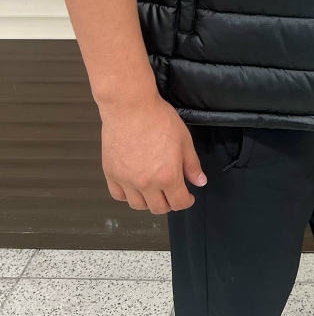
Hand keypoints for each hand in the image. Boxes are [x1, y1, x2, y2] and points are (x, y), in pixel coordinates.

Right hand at [100, 92, 206, 213]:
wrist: (131, 107)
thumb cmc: (158, 118)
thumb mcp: (183, 139)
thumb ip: (192, 164)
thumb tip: (200, 182)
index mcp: (168, 176)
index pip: (179, 203)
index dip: (187, 201)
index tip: (188, 196)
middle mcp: (146, 183)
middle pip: (159, 208)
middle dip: (169, 202)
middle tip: (171, 191)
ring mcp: (127, 180)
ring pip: (138, 205)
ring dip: (148, 201)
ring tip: (153, 189)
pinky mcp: (111, 173)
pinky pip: (118, 195)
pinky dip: (127, 195)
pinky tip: (134, 185)